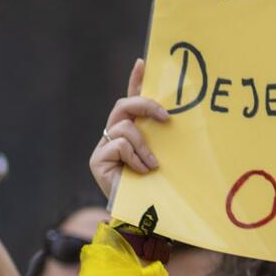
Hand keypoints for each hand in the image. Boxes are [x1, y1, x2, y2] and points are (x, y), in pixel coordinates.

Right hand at [91, 59, 169, 200]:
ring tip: (152, 165)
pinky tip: (141, 172)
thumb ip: (164, 135)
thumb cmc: (158, 184)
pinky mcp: (96, 159)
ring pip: (124, 127)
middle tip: (166, 118)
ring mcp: (103, 146)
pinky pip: (119, 144)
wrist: (142, 213)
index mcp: (132, 130)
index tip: (144, 62)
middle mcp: (114, 134)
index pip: (131, 99)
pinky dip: (134, 157)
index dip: (135, 80)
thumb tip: (179, 117)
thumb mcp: (165, 153)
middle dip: (146, 106)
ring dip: (143, 145)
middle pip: (124, 105)